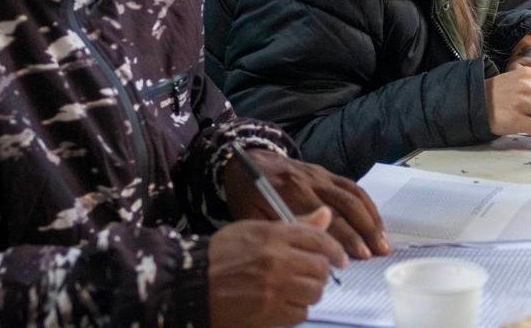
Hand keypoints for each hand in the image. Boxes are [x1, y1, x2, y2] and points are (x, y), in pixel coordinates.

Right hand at [209, 207, 344, 327]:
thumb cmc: (222, 253)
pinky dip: (296, 310)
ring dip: (309, 292)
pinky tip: (283, 304)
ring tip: (295, 290)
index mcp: (275, 235)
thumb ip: (296, 225)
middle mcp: (278, 261)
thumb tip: (327, 215)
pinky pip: (299, 313)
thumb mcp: (256, 229)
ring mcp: (274, 289)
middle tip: (311, 276)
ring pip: (314, 292)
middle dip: (320, 273)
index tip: (339, 259)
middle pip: (320, 268)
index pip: (319, 239)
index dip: (334, 250)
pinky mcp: (269, 314)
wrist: (191, 283)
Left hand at [222, 150, 389, 259]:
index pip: (324, 217)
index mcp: (290, 192)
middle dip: (365, 230)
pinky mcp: (327, 172)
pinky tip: (375, 222)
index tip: (356, 257)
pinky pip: (353, 187)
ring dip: (372, 218)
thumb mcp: (252, 214)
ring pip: (354, 195)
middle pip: (346, 206)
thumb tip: (309, 247)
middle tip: (378, 252)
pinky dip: (367, 205)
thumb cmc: (247, 194)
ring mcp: (321, 175)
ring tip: (383, 241)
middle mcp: (311, 181)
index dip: (343, 237)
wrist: (246, 158)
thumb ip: (280, 227)